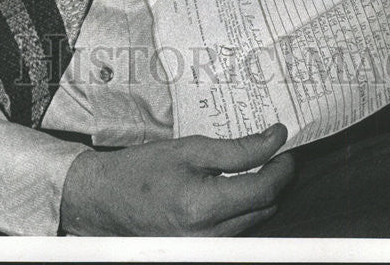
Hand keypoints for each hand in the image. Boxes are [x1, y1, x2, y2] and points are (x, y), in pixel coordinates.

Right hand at [60, 123, 293, 235]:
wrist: (105, 200)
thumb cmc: (142, 171)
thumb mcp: (190, 148)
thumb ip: (237, 148)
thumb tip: (274, 140)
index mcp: (203, 207)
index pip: (263, 189)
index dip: (281, 165)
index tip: (284, 142)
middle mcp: (209, 236)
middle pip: (264, 207)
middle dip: (275, 177)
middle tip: (273, 149)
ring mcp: (205, 248)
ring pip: (254, 220)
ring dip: (261, 193)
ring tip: (255, 164)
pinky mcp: (202, 249)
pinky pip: (237, 228)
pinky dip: (243, 206)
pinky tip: (235, 184)